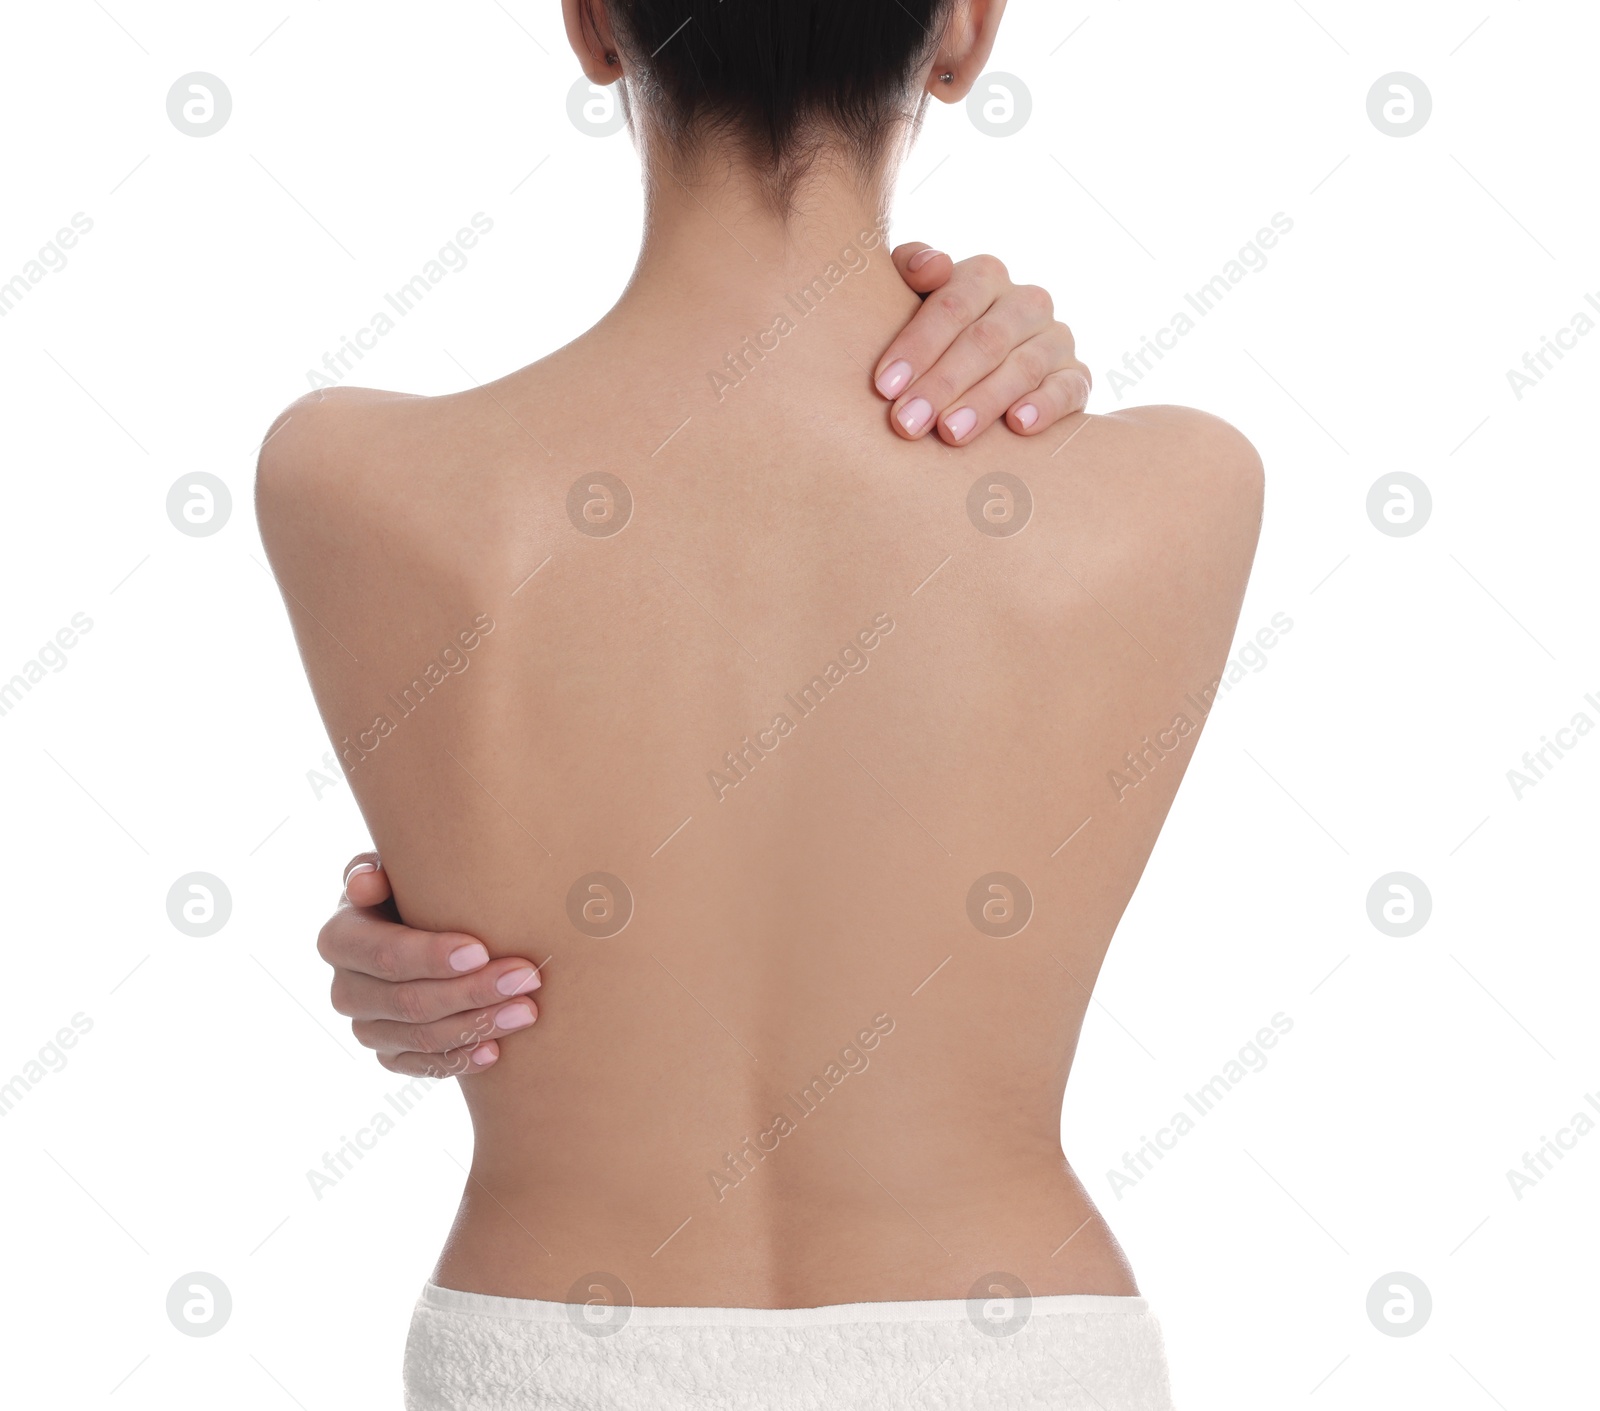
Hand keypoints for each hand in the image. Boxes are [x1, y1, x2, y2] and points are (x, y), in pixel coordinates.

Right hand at [321, 853, 538, 1076]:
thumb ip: (375, 870)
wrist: (415, 922)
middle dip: (471, 991)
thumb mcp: (392, 869)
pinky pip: (421, 1066)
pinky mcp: (390, 1053)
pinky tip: (495, 1051)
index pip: (385, 955)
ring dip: (476, 1025)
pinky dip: (458, 1060)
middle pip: (409, 1001)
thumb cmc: (410, 887)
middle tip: (525, 978)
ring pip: (420, 1038)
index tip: (481, 950)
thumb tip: (367, 883)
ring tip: (526, 1010)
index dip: (431, 956)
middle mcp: (346, 989)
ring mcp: (367, 1027)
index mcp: (340, 939)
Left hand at [877, 245, 1090, 444]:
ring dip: (985, 402)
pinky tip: (1018, 425)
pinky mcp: (1076, 377)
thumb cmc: (934, 334)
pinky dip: (1045, 406)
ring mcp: (1055, 339)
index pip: (952, 305)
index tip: (886, 386)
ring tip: (950, 433)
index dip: (918, 345)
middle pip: (984, 340)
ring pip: (1023, 367)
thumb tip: (930, 267)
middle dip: (942, 383)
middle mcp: (1026, 302)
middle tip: (907, 421)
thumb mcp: (913, 296)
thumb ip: (912, 268)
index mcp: (985, 275)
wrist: (985, 368)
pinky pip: (1067, 389)